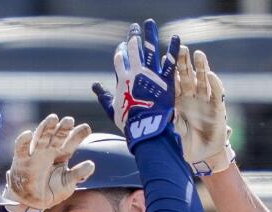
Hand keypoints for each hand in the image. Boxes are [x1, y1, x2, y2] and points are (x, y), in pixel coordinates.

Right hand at [2, 114, 94, 211]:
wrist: (32, 202)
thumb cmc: (51, 190)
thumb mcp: (68, 183)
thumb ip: (79, 174)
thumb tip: (91, 165)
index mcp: (60, 155)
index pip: (70, 142)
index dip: (77, 135)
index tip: (87, 128)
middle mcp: (48, 151)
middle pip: (56, 136)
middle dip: (63, 128)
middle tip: (70, 119)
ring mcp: (35, 155)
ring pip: (40, 138)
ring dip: (45, 128)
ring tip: (53, 118)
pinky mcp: (22, 161)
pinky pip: (21, 149)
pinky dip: (23, 141)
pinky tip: (28, 133)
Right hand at [91, 19, 178, 146]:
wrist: (145, 129)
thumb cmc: (128, 123)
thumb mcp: (113, 110)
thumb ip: (104, 97)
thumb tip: (95, 86)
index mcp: (122, 79)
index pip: (120, 59)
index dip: (121, 51)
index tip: (122, 45)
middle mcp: (135, 72)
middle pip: (133, 49)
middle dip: (133, 37)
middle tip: (134, 29)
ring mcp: (150, 75)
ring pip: (149, 49)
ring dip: (149, 35)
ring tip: (149, 24)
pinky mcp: (165, 80)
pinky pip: (170, 61)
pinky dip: (174, 48)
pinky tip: (177, 37)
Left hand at [174, 46, 234, 175]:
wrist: (203, 157)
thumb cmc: (184, 145)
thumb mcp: (173, 132)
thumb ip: (171, 121)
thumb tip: (168, 112)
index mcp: (177, 101)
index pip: (172, 82)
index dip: (170, 70)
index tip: (164, 57)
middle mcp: (191, 98)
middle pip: (186, 76)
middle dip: (184, 62)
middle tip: (181, 48)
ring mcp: (205, 101)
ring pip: (202, 80)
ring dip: (201, 67)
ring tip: (198, 54)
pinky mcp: (218, 108)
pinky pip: (216, 93)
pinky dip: (214, 84)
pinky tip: (210, 74)